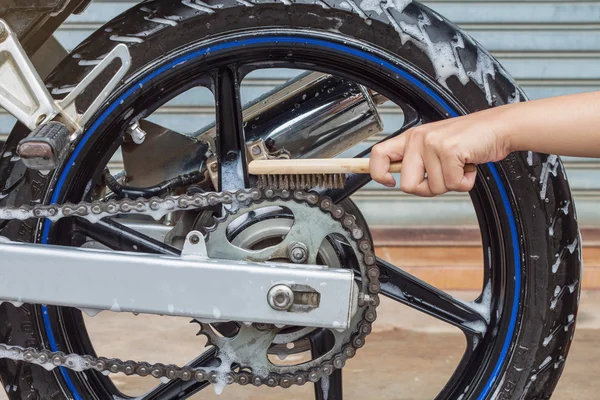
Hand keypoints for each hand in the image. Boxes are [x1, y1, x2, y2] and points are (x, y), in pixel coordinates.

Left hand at [370, 110, 511, 195]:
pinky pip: (452, 184)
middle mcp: (418, 138)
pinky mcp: (449, 150)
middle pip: (407, 185)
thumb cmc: (469, 141)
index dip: (378, 173)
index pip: (378, 154)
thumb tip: (403, 183)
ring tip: (461, 165)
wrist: (498, 128)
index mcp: (411, 138)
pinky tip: (469, 165)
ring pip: (433, 188)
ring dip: (452, 183)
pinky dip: (466, 182)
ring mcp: (432, 143)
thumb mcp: (437, 148)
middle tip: (444, 176)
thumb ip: (419, 162)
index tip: (389, 182)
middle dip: (428, 189)